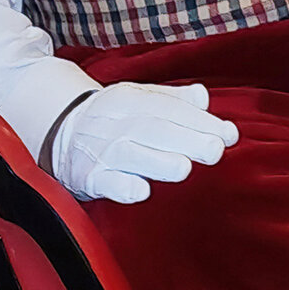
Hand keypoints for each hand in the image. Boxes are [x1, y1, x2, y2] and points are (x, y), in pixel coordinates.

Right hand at [50, 81, 239, 203]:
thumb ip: (173, 100)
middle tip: (216, 149)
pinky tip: (141, 192)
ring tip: (185, 168)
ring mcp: (101, 151)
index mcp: (130, 100)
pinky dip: (122, 187)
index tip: (229, 134)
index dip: (201, 121)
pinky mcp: (88, 177)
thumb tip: (203, 97)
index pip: (169, 109)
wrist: (59, 132)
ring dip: (158, 162)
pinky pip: (105, 182)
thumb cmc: (111, 118)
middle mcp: (116, 124)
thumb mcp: (139, 99)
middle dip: (187, 140)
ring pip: (131, 155)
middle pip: (154, 130)